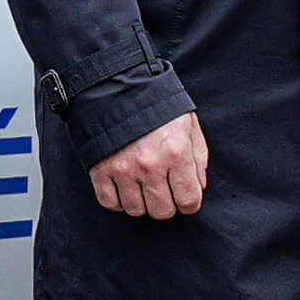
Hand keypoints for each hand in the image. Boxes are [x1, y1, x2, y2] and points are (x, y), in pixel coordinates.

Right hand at [89, 114, 207, 219]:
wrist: (116, 88)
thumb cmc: (156, 106)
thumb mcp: (188, 125)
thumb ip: (198, 157)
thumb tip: (198, 187)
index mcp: (176, 153)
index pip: (189, 200)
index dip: (189, 203)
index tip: (184, 197)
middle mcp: (150, 165)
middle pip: (162, 211)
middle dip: (166, 204)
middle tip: (163, 191)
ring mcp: (123, 170)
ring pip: (136, 210)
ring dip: (141, 202)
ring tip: (142, 186)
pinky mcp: (100, 170)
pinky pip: (110, 203)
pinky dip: (117, 200)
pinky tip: (124, 187)